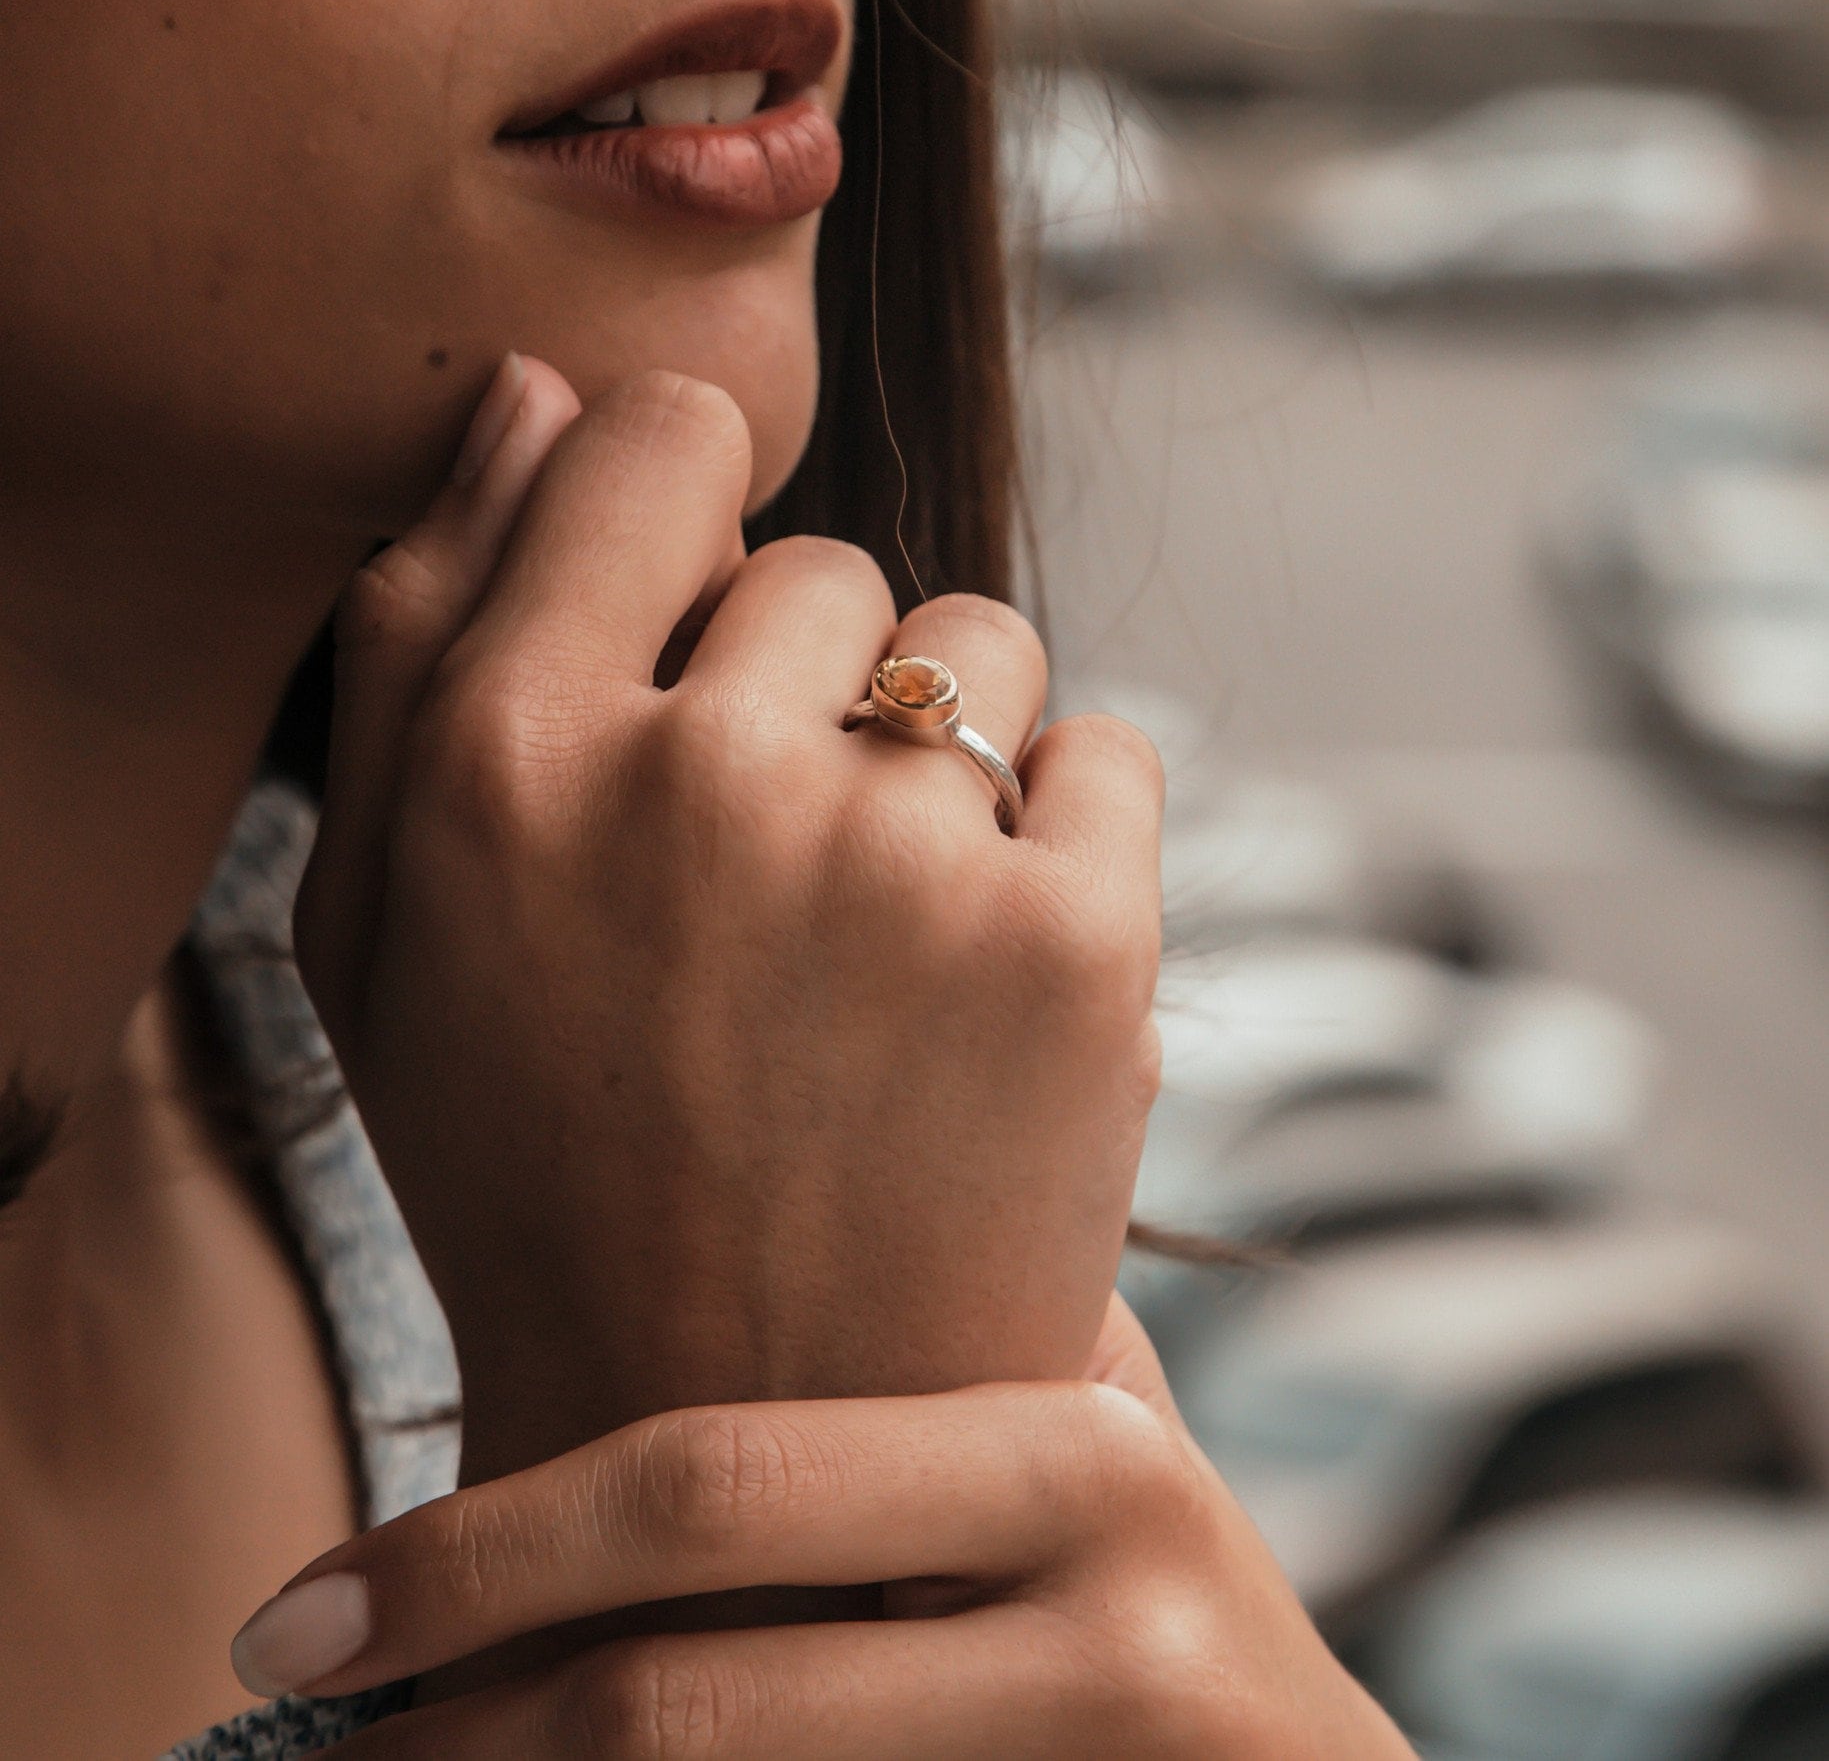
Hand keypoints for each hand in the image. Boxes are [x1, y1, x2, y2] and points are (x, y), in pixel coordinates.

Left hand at [227, 1298, 1414, 1759]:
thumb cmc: (1142, 1573)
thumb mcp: (1073, 1417)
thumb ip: (953, 1312)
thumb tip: (737, 1138)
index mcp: (1070, 1423)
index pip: (712, 1477)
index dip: (478, 1550)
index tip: (306, 1607)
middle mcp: (1107, 1562)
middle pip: (690, 1664)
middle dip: (460, 1685)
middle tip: (289, 1701)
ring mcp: (1123, 1718)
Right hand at [296, 361, 1164, 1480]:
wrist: (748, 1432)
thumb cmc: (544, 1169)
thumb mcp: (384, 928)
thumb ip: (418, 637)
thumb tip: (539, 396)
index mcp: (507, 760)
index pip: (657, 442)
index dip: (690, 512)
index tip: (701, 612)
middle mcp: (704, 782)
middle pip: (828, 564)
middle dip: (807, 685)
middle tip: (775, 874)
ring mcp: (906, 865)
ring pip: (979, 645)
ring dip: (943, 754)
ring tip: (883, 932)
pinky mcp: (1079, 950)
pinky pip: (1112, 750)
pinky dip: (1069, 832)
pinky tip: (991, 966)